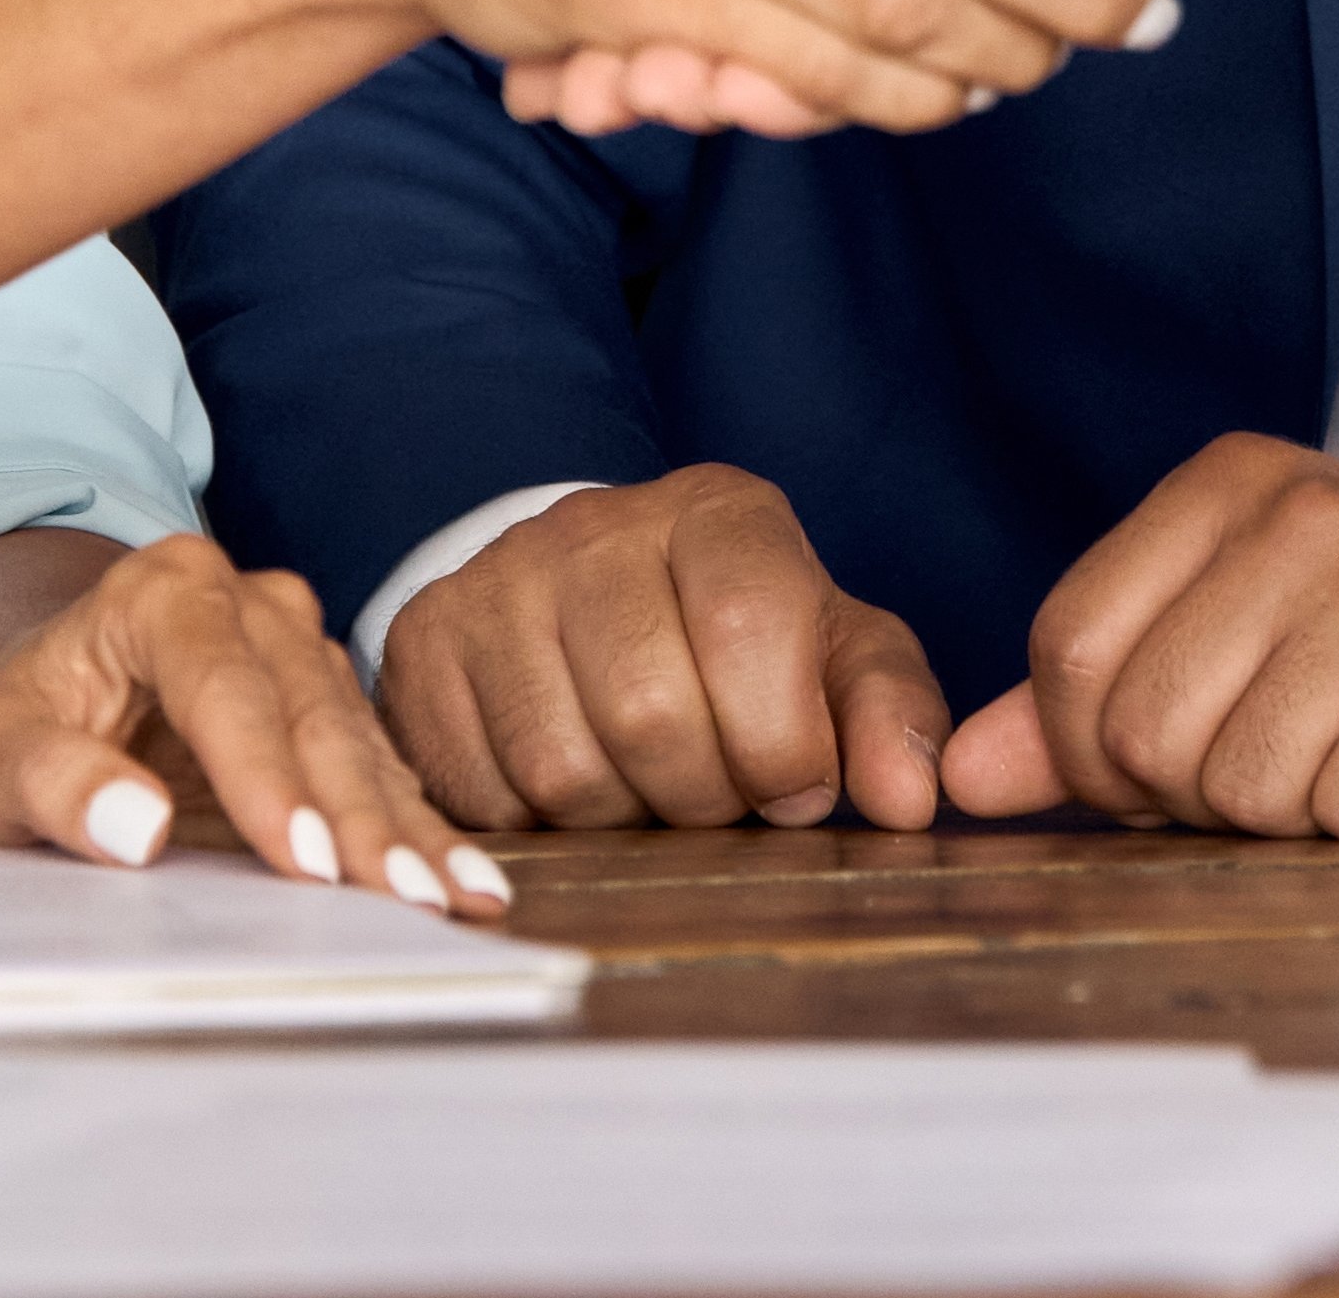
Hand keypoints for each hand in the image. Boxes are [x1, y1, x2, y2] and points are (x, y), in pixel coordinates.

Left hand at [0, 524, 509, 913]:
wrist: (30, 709)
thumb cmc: (6, 734)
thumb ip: (52, 783)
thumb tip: (137, 829)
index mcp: (159, 591)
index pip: (222, 684)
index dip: (266, 776)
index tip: (305, 861)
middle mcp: (242, 600)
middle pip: (308, 711)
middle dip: (357, 814)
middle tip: (403, 900)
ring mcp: (293, 643)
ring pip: (356, 736)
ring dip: (406, 826)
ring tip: (455, 899)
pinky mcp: (322, 695)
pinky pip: (376, 761)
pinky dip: (417, 825)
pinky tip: (462, 880)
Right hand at [378, 465, 949, 833]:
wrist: (597, 607)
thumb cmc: (738, 649)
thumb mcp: (833, 660)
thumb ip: (891, 714)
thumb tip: (913, 796)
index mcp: (716, 511)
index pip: (749, 624)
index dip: (783, 742)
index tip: (796, 784)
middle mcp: (594, 524)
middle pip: (650, 710)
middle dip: (701, 795)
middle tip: (713, 795)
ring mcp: (498, 577)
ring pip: (562, 766)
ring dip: (620, 818)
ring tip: (646, 791)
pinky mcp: (426, 644)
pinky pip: (482, 789)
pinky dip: (538, 826)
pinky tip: (573, 787)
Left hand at [941, 434, 1338, 837]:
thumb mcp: (1244, 622)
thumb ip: (1093, 695)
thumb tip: (959, 775)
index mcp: (1227, 486)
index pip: (1069, 647)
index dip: (1086, 752)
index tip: (1147, 781)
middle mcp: (1301, 514)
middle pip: (1145, 728)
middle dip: (1191, 800)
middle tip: (1274, 779)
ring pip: (1244, 783)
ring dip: (1290, 820)